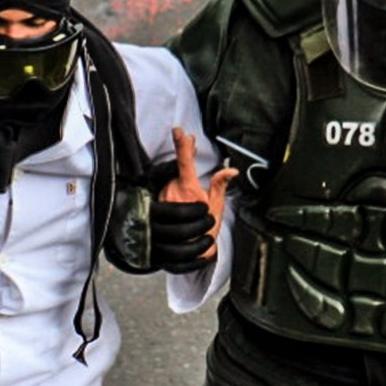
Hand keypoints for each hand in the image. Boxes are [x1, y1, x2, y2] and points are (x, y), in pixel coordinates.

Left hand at [152, 128, 238, 271]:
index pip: (185, 162)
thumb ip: (219, 185)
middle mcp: (171, 191)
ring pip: (170, 182)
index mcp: (188, 189)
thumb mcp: (216, 207)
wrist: (191, 254)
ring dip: (179, 189)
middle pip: (177, 171)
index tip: (179, 131)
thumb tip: (231, 170)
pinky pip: (164, 193)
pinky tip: (180, 206)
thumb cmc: (206, 230)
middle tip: (195, 192)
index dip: (183, 146)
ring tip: (188, 206)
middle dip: (185, 174)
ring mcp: (161, 199)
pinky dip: (172, 196)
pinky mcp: (154, 207)